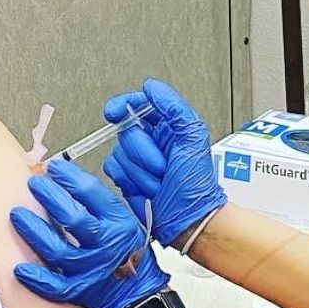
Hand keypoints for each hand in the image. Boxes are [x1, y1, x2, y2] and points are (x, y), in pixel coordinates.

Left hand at [11, 159, 170, 307]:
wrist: (137, 293)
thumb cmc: (126, 251)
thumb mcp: (125, 220)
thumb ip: (97, 202)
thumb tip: (63, 178)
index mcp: (119, 222)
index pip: (91, 192)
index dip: (69, 177)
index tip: (53, 167)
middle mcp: (106, 245)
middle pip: (73, 218)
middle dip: (49, 197)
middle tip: (33, 184)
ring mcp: (91, 269)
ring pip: (58, 251)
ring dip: (34, 231)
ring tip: (17, 214)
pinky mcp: (79, 290)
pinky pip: (55, 286)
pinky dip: (37, 278)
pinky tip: (19, 267)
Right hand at [102, 79, 227, 247]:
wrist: (187, 219)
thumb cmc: (196, 184)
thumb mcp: (193, 137)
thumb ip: (173, 107)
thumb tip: (151, 87)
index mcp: (167, 126)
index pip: (137, 104)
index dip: (123, 104)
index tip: (114, 112)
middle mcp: (150, 140)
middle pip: (126, 131)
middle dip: (143, 152)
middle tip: (162, 166)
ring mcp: (136, 160)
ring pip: (118, 152)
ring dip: (139, 171)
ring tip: (158, 181)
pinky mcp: (126, 177)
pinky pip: (112, 169)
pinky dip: (128, 180)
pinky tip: (145, 188)